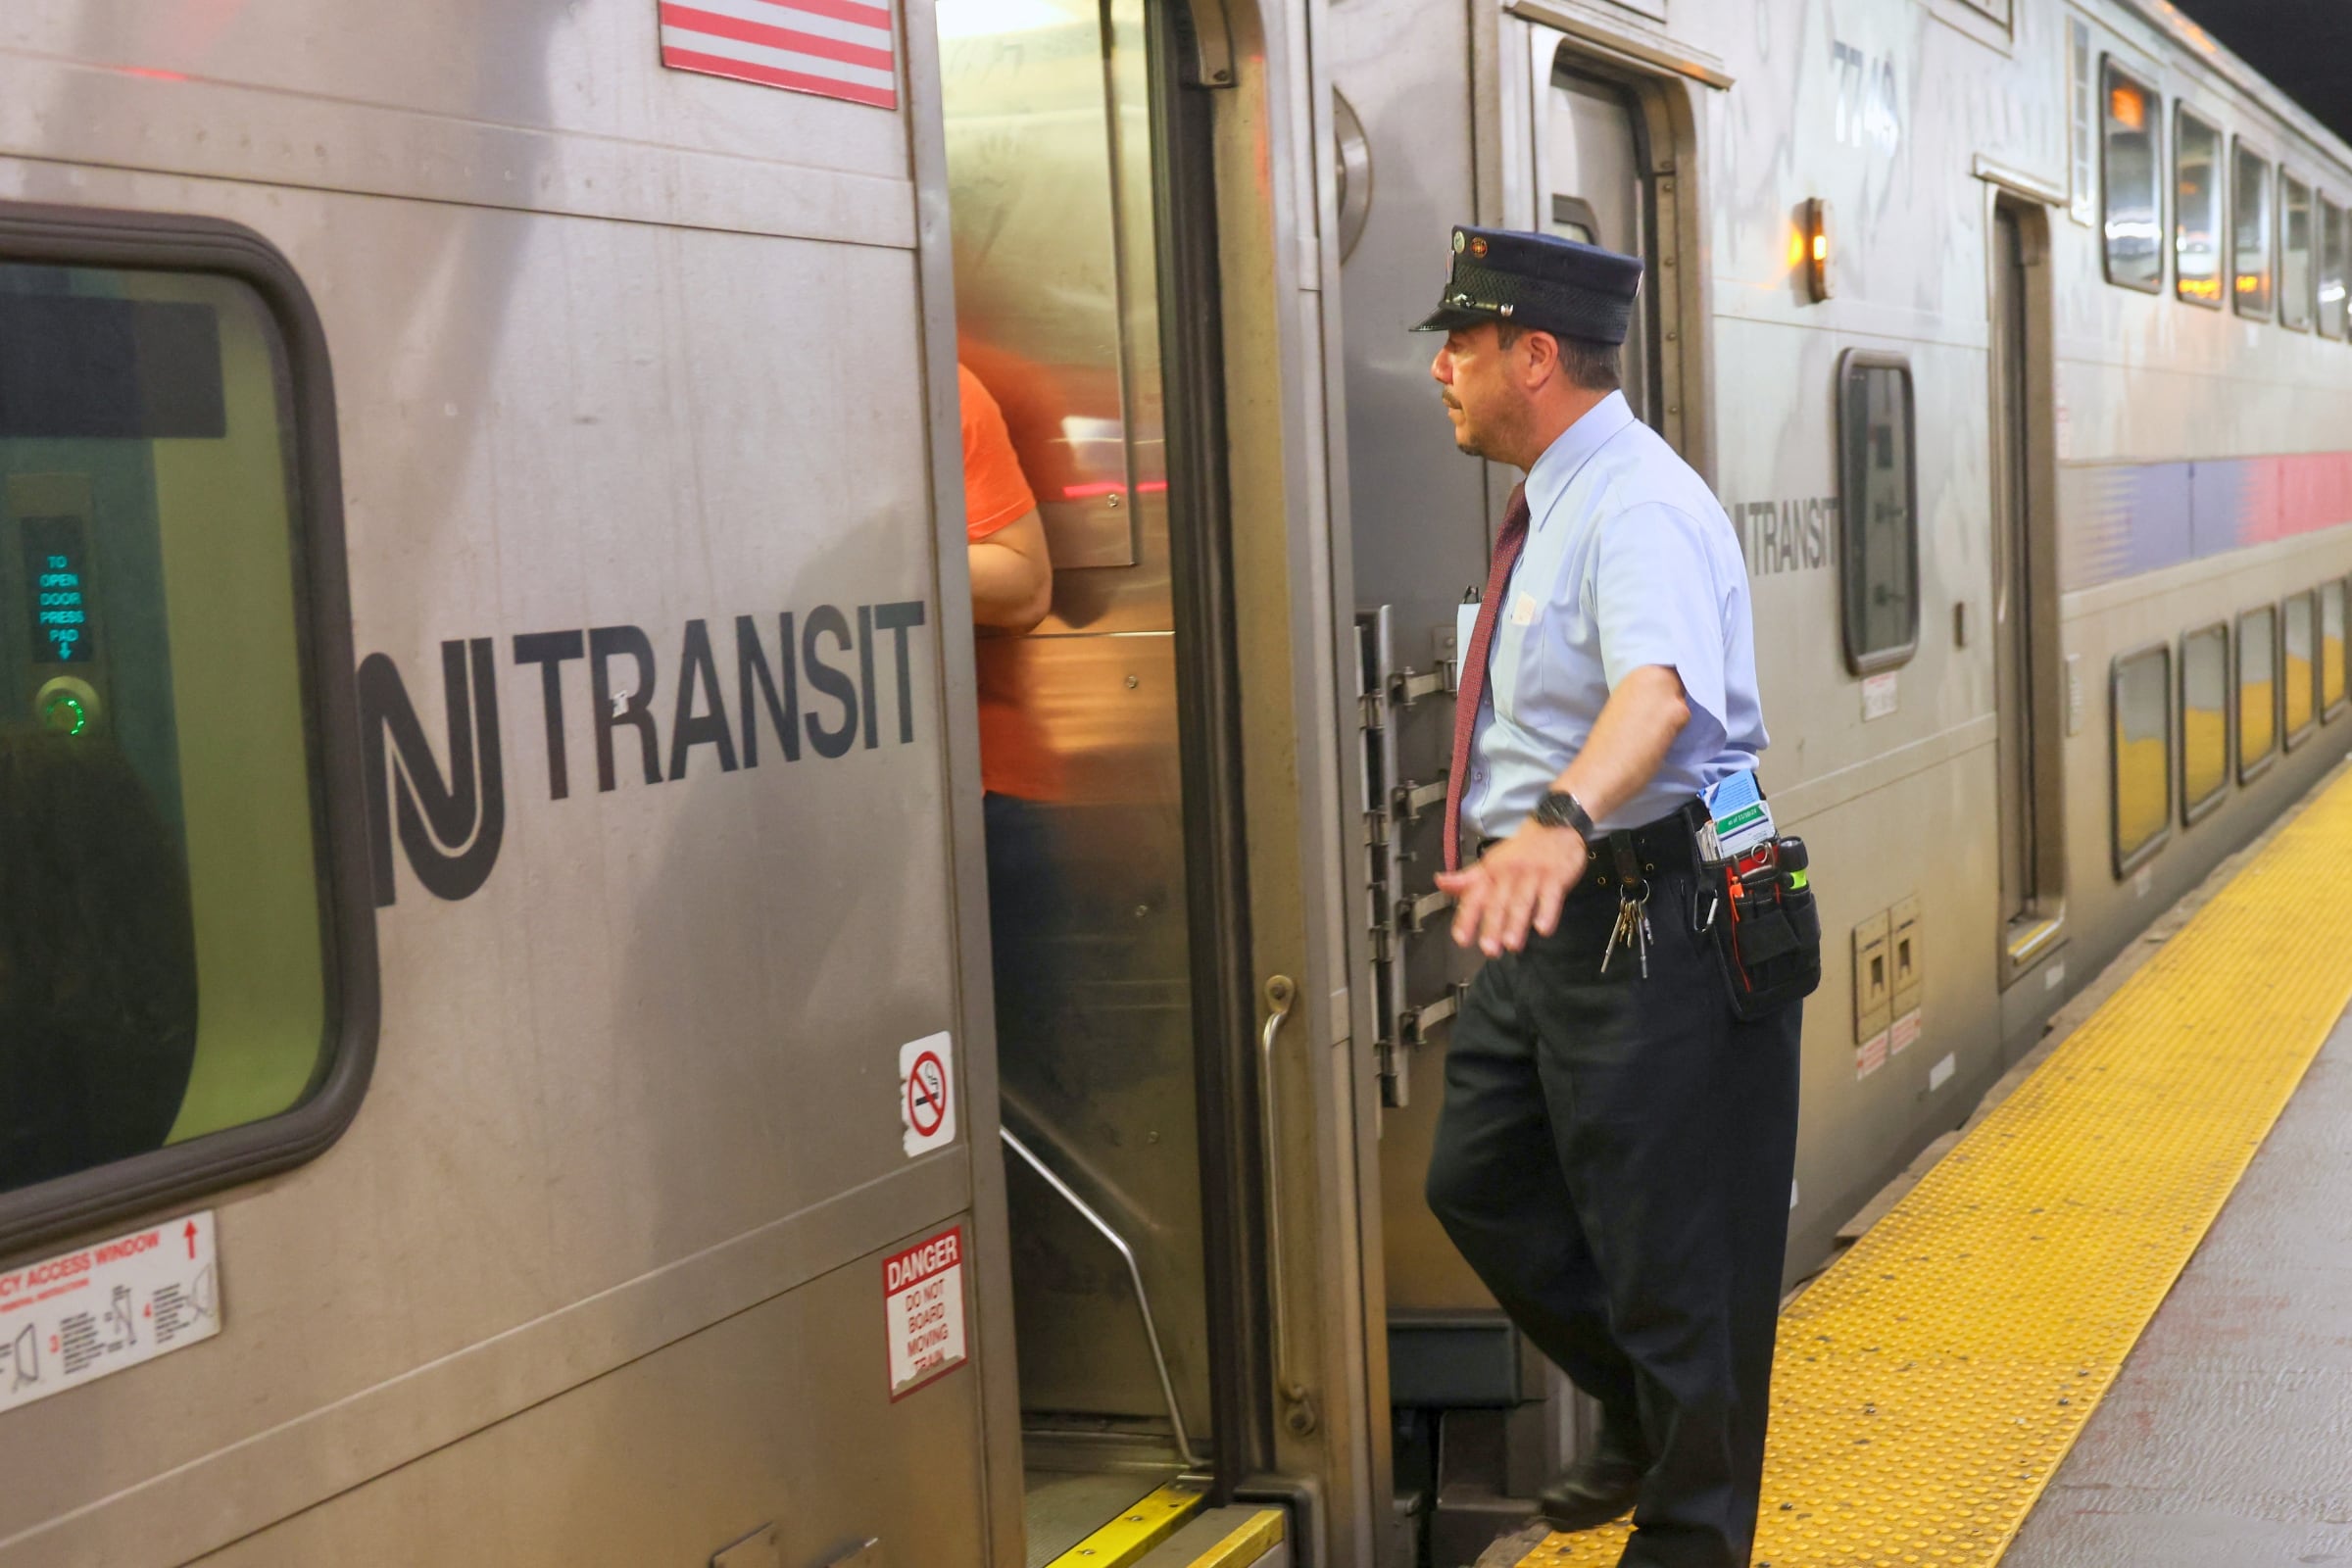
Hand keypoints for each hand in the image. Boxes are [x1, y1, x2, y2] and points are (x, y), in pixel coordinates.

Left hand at [1434, 822, 1587, 956]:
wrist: (1556, 825)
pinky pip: (1551, 895)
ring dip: (1516, 923)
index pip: (1475, 896)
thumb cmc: (1521, 851)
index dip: (1467, 917)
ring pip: (1522, 901)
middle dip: (1493, 926)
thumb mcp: (1492, 862)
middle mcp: (1509, 873)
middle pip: (1499, 903)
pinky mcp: (1556, 876)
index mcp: (1490, 871)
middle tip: (1489, 949)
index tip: (1461, 939)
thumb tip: (1440, 882)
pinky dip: (1547, 912)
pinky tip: (1543, 928)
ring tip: (1512, 945)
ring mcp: (1533, 874)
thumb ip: (1468, 879)